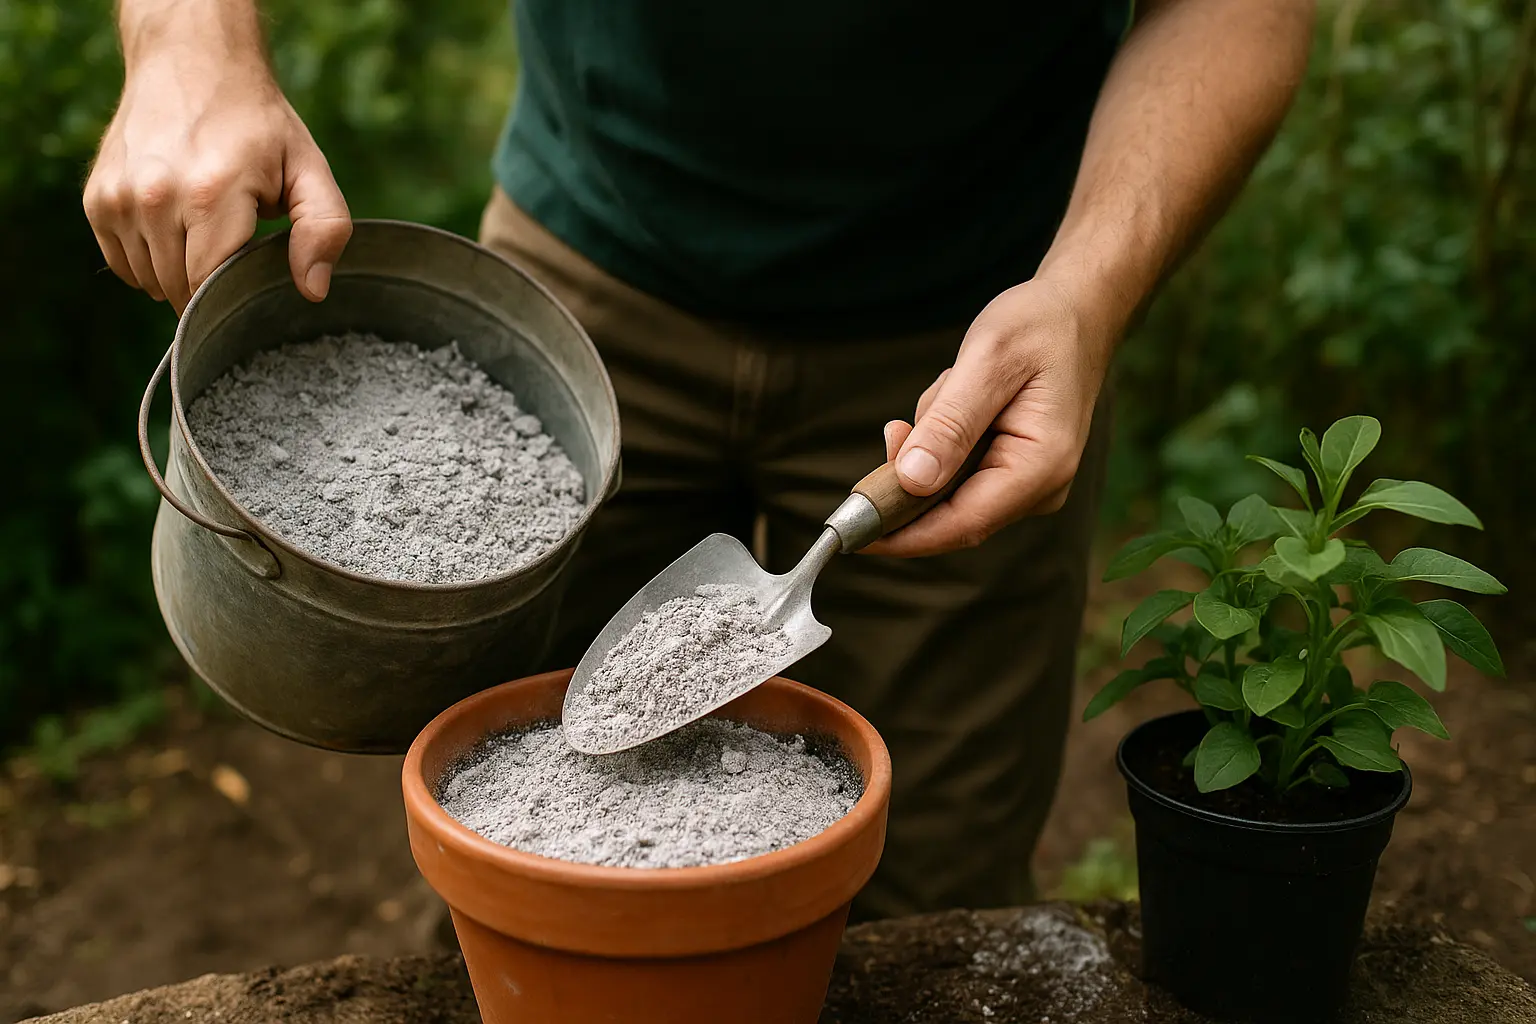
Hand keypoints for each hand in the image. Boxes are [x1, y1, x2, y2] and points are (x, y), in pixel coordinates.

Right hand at [83, 49, 349, 312]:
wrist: (190, 61)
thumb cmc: (257, 124)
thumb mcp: (308, 169)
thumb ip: (323, 229)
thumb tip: (313, 291)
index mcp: (211, 195)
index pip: (208, 287)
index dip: (231, 300)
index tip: (250, 286)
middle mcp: (156, 197)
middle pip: (179, 288)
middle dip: (210, 287)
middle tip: (234, 249)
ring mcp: (119, 198)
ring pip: (149, 280)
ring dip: (178, 274)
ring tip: (204, 232)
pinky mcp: (97, 199)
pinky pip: (121, 263)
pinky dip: (148, 261)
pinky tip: (175, 232)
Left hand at [865, 278, 1114, 557]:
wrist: (1076, 312)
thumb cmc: (1037, 327)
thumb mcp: (988, 360)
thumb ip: (950, 424)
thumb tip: (912, 482)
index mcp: (1040, 466)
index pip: (961, 523)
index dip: (903, 535)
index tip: (852, 534)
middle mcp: (1039, 489)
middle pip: (949, 514)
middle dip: (909, 480)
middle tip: (895, 430)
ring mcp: (1027, 485)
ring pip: (946, 490)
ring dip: (930, 446)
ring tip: (953, 389)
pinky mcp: (1012, 473)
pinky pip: (955, 472)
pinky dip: (941, 439)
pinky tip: (959, 397)